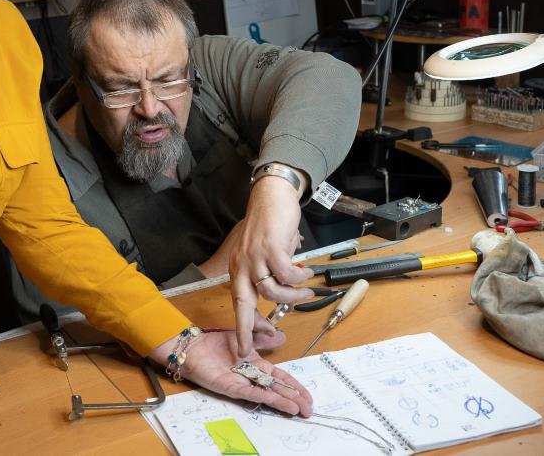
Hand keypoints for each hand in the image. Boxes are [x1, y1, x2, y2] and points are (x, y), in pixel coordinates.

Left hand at [150, 329, 312, 416]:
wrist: (194, 347)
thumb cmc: (215, 343)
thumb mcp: (244, 337)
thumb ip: (263, 338)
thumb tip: (281, 336)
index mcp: (256, 365)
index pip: (280, 378)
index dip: (294, 386)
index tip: (307, 395)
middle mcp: (251, 377)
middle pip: (277, 389)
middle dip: (294, 399)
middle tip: (309, 410)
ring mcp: (242, 383)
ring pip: (267, 394)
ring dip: (284, 402)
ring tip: (298, 410)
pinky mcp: (231, 387)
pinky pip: (251, 393)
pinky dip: (265, 398)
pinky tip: (278, 402)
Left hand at [230, 174, 314, 356]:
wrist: (271, 196)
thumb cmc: (269, 225)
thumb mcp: (262, 253)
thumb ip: (270, 272)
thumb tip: (286, 287)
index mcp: (238, 269)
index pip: (237, 303)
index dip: (241, 326)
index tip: (243, 347)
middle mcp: (243, 265)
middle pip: (243, 304)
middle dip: (246, 329)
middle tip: (250, 348)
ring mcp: (255, 257)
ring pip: (271, 290)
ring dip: (292, 296)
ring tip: (305, 292)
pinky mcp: (271, 247)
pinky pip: (285, 273)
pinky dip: (298, 278)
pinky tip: (305, 273)